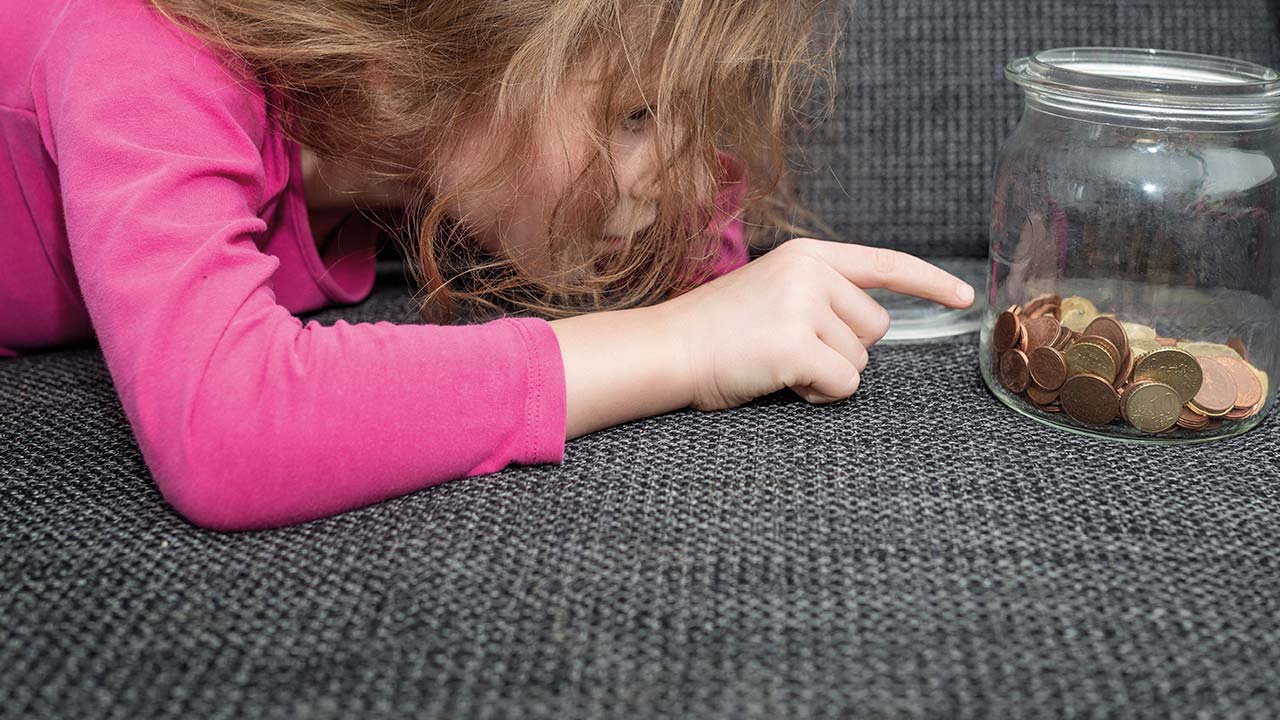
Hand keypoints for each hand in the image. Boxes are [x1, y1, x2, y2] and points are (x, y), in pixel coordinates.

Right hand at [658, 238, 974, 410]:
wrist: (665, 349)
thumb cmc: (717, 333)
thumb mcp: (773, 293)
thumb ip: (819, 296)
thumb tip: (870, 327)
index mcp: (808, 256)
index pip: (884, 263)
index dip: (929, 282)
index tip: (966, 297)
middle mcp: (811, 272)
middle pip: (877, 327)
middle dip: (843, 349)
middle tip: (787, 348)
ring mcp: (803, 306)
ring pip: (861, 361)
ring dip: (827, 374)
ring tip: (776, 363)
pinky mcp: (796, 344)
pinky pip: (843, 384)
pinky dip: (818, 394)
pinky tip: (781, 381)